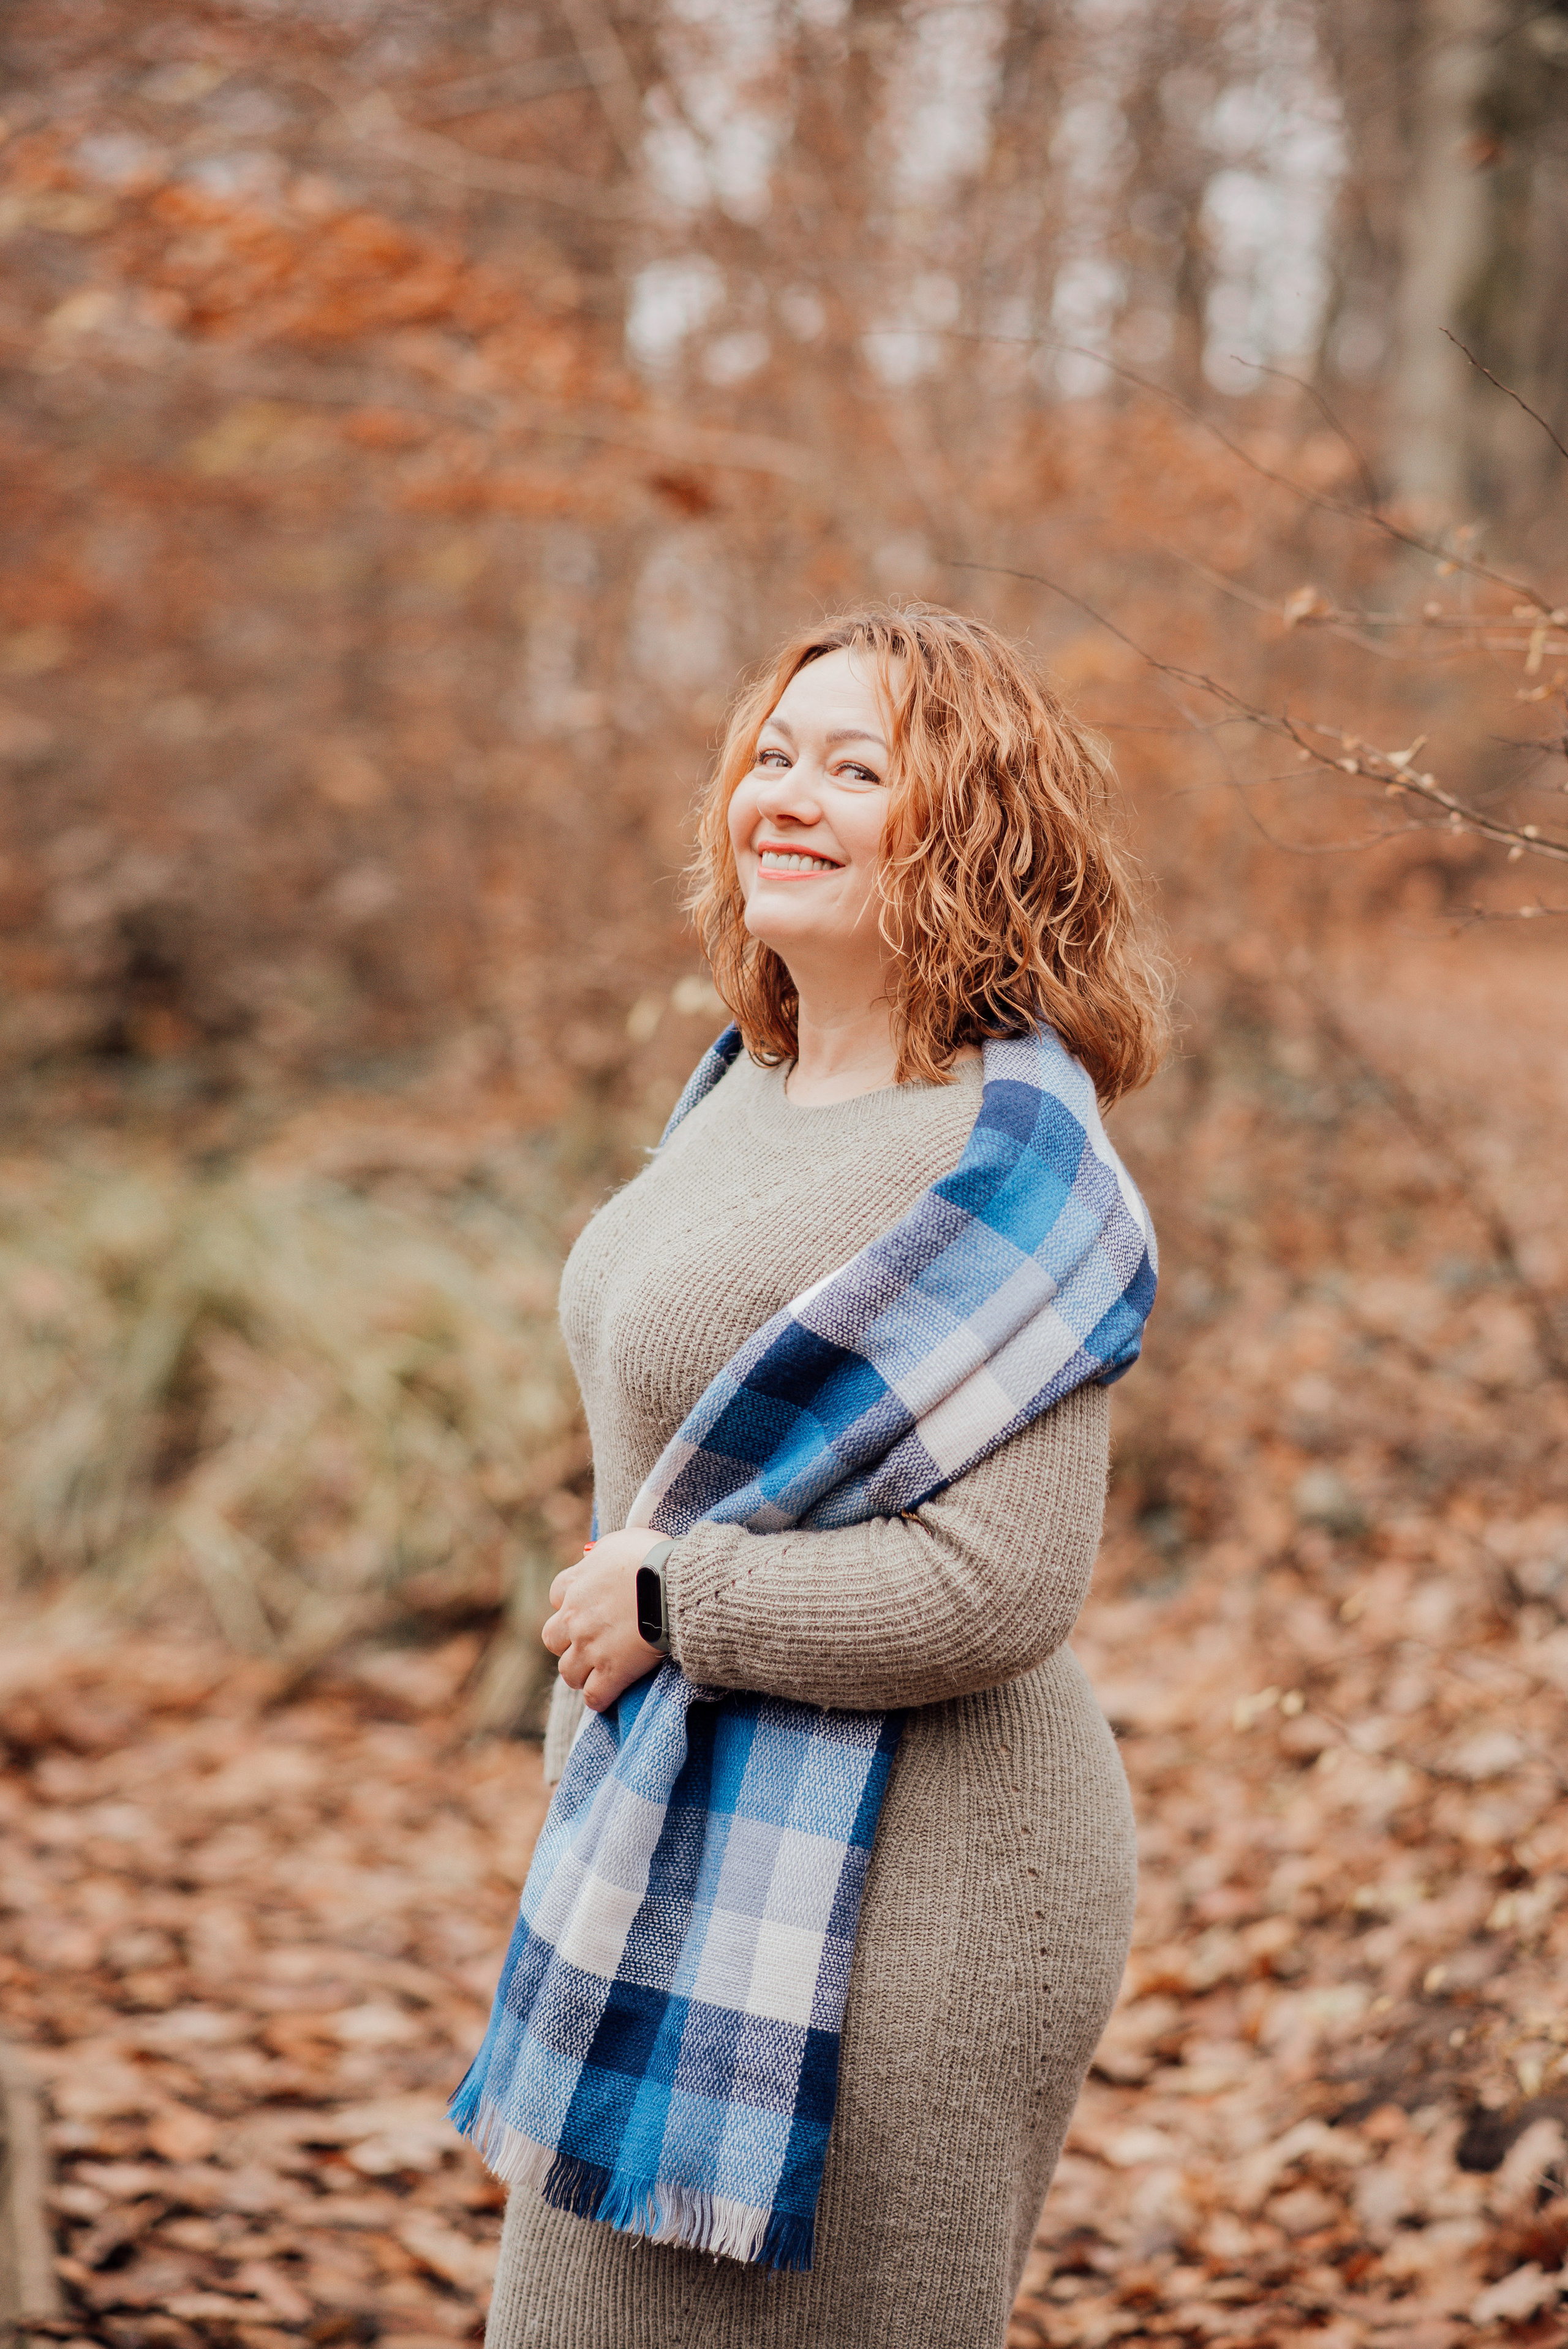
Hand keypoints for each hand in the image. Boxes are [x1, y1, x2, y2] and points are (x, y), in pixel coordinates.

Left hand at [542, 1528, 667, 1712]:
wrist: (673, 1586)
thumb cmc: (653, 1557)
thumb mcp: (621, 1540)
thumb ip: (603, 1553)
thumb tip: (596, 1557)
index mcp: (576, 1583)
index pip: (556, 1594)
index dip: (571, 1602)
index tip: (588, 1606)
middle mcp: (575, 1617)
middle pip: (552, 1638)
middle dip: (567, 1642)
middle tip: (587, 1643)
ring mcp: (590, 1647)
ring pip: (568, 1672)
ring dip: (579, 1673)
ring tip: (595, 1673)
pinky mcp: (611, 1671)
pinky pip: (594, 1696)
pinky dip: (599, 1698)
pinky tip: (609, 1694)